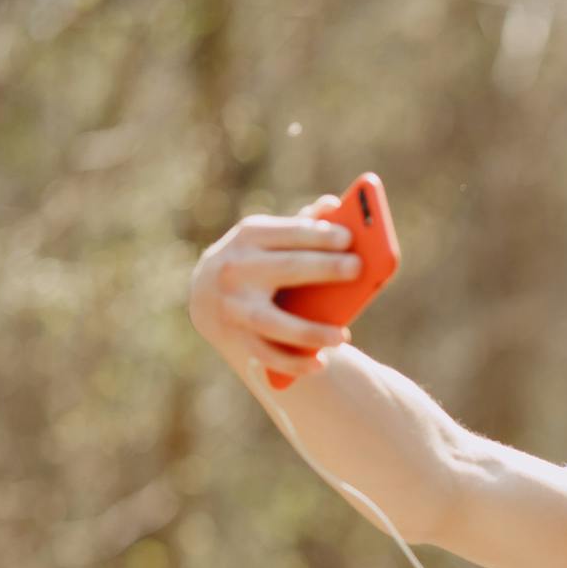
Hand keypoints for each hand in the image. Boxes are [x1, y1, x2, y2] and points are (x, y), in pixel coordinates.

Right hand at [188, 194, 356, 380]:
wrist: (208, 295)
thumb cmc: (257, 260)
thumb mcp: (270, 237)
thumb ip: (301, 225)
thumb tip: (333, 204)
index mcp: (249, 238)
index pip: (289, 233)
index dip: (318, 235)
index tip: (348, 238)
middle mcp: (236, 269)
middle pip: (285, 269)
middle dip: (322, 267)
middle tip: (357, 268)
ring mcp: (233, 306)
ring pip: (273, 322)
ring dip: (309, 331)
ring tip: (342, 337)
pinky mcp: (235, 337)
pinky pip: (267, 355)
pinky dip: (293, 363)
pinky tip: (321, 363)